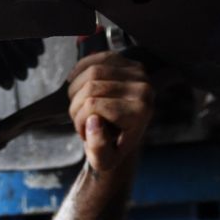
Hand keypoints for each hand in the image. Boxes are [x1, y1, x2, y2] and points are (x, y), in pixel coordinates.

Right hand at [67, 52, 152, 172]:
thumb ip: (98, 148)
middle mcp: (143, 90)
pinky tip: (77, 86)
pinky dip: (80, 70)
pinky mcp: (129, 63)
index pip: (93, 105)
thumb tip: (93, 121)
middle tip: (79, 119)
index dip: (79, 119)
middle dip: (76, 105)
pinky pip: (96, 58)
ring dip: (76, 90)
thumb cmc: (112, 149)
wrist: (124, 135)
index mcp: (139, 114)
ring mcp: (138, 74)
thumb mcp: (103, 161)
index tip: (82, 133)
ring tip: (80, 106)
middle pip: (91, 87)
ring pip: (91, 72)